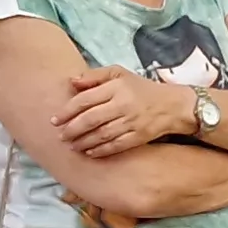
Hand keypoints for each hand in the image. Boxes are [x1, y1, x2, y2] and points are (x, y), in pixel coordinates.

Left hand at [56, 68, 193, 158]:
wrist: (173, 105)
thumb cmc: (141, 89)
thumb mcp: (119, 75)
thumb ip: (95, 76)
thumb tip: (71, 82)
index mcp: (116, 87)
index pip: (85, 100)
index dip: (67, 111)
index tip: (55, 120)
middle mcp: (123, 104)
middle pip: (90, 119)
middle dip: (72, 129)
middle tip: (61, 135)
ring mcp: (132, 122)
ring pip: (101, 134)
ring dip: (82, 142)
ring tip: (71, 145)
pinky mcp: (139, 136)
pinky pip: (115, 146)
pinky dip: (100, 150)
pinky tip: (89, 152)